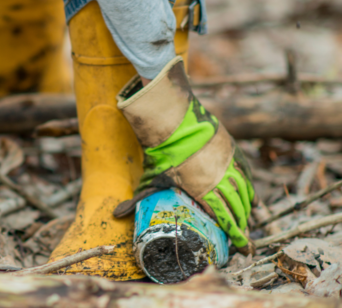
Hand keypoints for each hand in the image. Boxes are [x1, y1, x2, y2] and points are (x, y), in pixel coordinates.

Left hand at [114, 57, 255, 252]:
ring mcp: (229, 164)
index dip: (235, 235)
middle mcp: (221, 180)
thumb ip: (138, 199)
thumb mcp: (152, 178)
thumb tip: (115, 214)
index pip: (224, 219)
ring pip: (244, 192)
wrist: (173, 120)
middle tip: (245, 241)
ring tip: (248, 222)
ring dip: (247, 209)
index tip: (242, 249)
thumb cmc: (161, 153)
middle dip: (242, 226)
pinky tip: (253, 199)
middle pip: (237, 208)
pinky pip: (246, 174)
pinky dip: (249, 188)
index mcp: (204, 191)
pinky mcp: (232, 151)